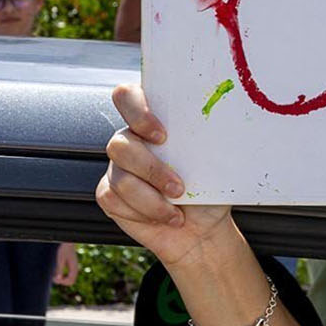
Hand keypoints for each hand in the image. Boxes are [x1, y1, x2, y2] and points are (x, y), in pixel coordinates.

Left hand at [52, 242, 79, 286]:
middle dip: (62, 282)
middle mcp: (75, 269)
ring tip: (54, 276)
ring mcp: (74, 269)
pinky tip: (57, 273)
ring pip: (70, 280)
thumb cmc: (64, 250)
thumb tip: (58, 279)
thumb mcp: (60, 259)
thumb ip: (59, 269)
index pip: (70, 281)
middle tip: (54, 277)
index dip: (62, 282)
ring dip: (62, 280)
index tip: (54, 277)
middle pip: (71, 282)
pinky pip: (68, 276)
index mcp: (74, 268)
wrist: (68, 243)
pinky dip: (63, 277)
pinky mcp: (71, 267)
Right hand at [97, 84, 237, 266]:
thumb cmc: (209, 190)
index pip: (128, 97)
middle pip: (119, 143)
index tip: (162, 136)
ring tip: (176, 209)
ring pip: (121, 178)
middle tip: (178, 187)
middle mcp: (131, 139)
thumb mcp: (213, 161)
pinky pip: (113, 198)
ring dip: (152, 199)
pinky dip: (143, 212)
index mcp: (154, 120)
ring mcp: (118, 167)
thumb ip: (202, 139)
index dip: (137, 112)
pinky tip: (163, 216)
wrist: (202, 228)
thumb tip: (216, 123)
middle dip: (151, 169)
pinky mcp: (109, 193)